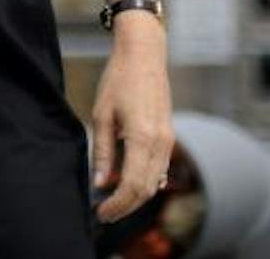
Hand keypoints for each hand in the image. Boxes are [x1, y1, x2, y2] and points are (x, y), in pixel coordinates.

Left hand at [90, 17, 173, 223]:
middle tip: (104, 214)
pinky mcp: (169, 137)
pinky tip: (128, 183)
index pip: (132, 185)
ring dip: (135, 197)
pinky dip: (145, 182)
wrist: (143, 56)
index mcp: (142, 138)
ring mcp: (168, 141)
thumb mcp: (102, 115)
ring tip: (112, 201)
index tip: (100, 213)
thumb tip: (100, 183)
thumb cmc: (118, 80)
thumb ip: (103, 151)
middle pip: (146, 190)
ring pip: (155, 182)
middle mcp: (160, 144)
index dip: (117, 205)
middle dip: (125, 206)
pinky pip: (160, 169)